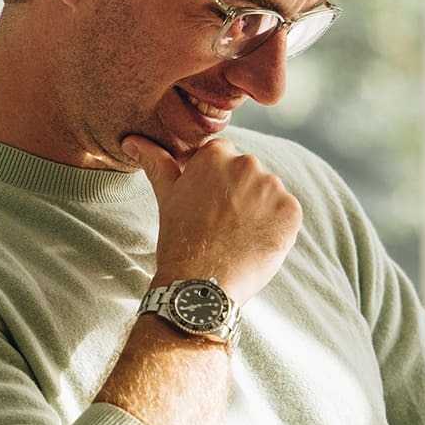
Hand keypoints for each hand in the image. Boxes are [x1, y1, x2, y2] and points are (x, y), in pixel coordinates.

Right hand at [124, 135, 301, 303]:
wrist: (200, 284)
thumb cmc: (180, 240)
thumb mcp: (167, 196)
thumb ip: (155, 162)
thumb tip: (133, 140)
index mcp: (215, 154)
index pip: (223, 157)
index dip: (216, 183)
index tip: (209, 205)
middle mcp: (247, 164)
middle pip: (248, 174)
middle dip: (239, 194)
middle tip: (222, 224)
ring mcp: (272, 187)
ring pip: (269, 194)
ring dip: (260, 210)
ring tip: (237, 236)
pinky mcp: (291, 211)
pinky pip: (287, 214)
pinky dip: (277, 227)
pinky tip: (255, 243)